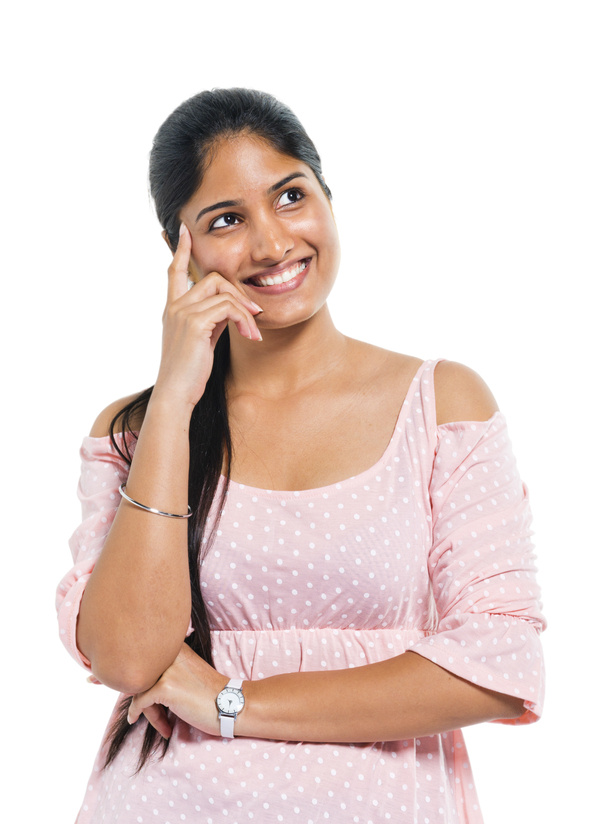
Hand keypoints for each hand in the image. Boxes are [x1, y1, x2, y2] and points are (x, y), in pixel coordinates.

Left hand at [127, 643, 228, 738]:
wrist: (230, 704)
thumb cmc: (211, 693)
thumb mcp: (187, 671)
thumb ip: (167, 669)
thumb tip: (135, 680)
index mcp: (176, 647)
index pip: (147, 662)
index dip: (144, 681)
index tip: (149, 697)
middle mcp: (170, 653)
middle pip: (141, 675)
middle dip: (143, 696)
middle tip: (156, 713)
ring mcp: (167, 670)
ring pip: (139, 689)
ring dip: (145, 708)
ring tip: (161, 722)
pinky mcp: (165, 687)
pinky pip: (139, 702)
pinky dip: (135, 712)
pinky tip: (135, 719)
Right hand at [153, 223, 262, 409]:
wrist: (176, 394)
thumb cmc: (190, 373)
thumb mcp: (201, 341)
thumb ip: (211, 321)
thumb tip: (231, 311)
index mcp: (173, 309)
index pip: (174, 271)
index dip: (180, 250)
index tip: (184, 231)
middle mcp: (174, 306)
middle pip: (212, 277)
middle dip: (238, 293)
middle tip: (255, 315)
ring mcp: (182, 313)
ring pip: (224, 293)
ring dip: (246, 312)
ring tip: (253, 333)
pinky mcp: (194, 323)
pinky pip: (228, 308)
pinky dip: (244, 320)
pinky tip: (250, 337)